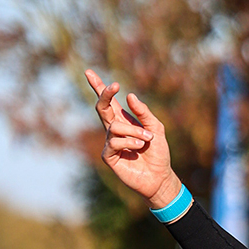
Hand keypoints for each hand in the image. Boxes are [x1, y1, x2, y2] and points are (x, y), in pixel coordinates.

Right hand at [84, 69, 181, 207]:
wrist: (159, 176)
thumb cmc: (158, 153)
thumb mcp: (156, 129)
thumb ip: (144, 113)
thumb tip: (129, 95)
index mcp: (124, 122)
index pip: (109, 103)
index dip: (99, 88)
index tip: (89, 72)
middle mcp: (114, 130)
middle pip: (102, 108)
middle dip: (105, 95)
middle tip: (114, 85)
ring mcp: (110, 143)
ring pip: (115, 126)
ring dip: (135, 131)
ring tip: (147, 140)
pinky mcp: (108, 156)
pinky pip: (114, 141)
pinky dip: (130, 142)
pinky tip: (139, 147)